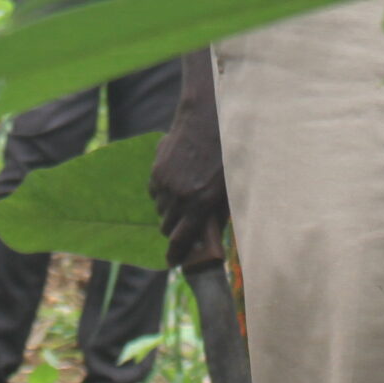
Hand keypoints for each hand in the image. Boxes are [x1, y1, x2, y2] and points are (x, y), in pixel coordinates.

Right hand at [150, 66, 230, 267]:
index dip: (175, 254)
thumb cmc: (227, 154)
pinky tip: (175, 180)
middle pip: (167, 227)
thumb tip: (209, 230)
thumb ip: (217, 211)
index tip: (172, 262)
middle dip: (175, 229)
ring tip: (183, 196)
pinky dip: (162, 191)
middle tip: (185, 224)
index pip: (181, 239)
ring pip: (160, 209)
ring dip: (169, 209)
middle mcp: (179, 197)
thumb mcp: (229, 187)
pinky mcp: (157, 170)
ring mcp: (165, 183)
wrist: (207, 120)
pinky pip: (154, 190)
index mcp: (200, 204)